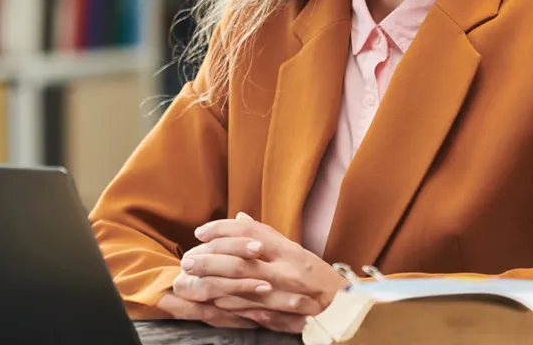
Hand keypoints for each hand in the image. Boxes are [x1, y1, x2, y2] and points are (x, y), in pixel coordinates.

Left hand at [176, 213, 349, 331]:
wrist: (345, 306)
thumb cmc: (315, 275)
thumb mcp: (293, 250)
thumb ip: (265, 235)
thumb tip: (240, 217)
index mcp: (287, 249)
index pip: (249, 232)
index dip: (221, 229)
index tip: (200, 233)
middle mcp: (288, 268)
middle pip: (241, 260)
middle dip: (210, 261)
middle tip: (187, 261)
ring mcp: (290, 293)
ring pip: (245, 287)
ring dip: (216, 286)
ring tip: (194, 284)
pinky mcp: (289, 314)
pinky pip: (256, 312)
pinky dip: (234, 308)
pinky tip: (215, 305)